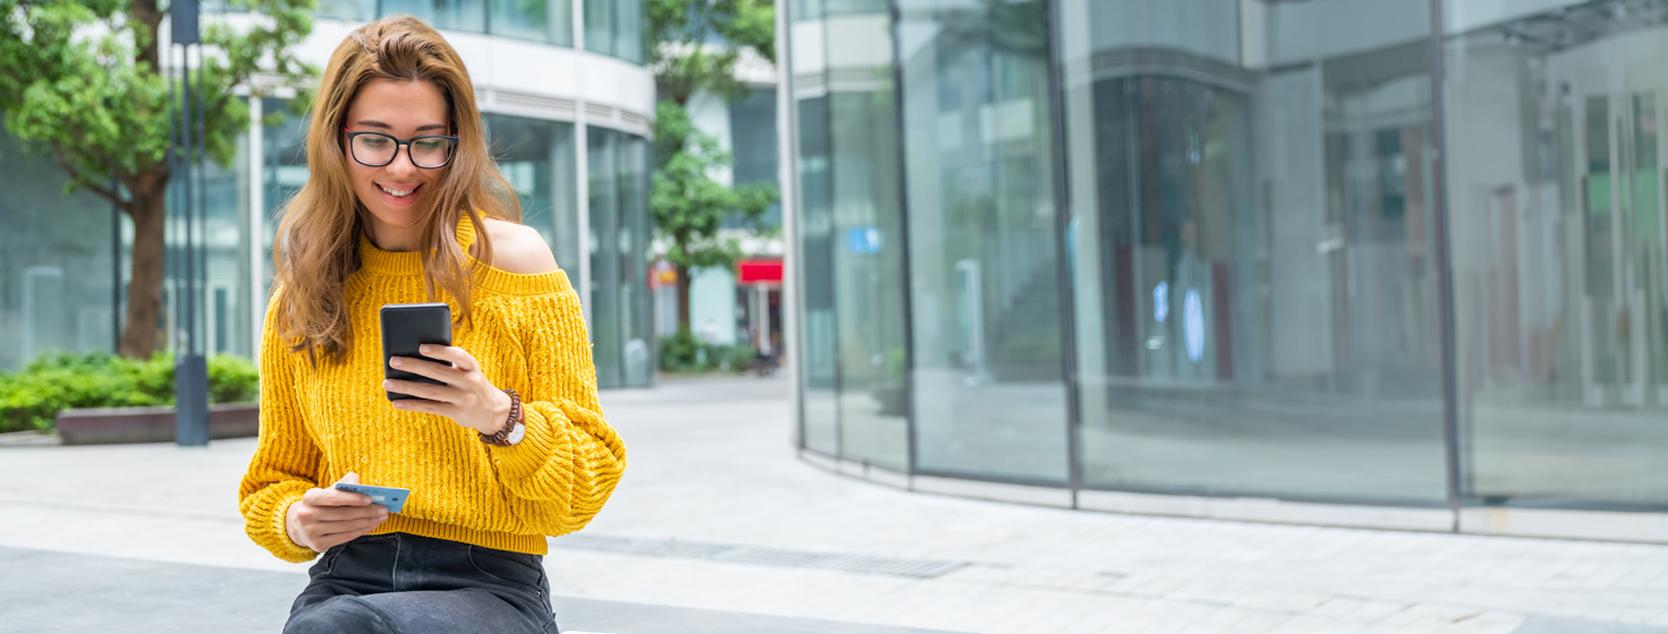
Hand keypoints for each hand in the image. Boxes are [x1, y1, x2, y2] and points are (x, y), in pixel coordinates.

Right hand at [286, 472, 388, 552]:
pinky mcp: (318, 545)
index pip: (333, 497)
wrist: (298, 525)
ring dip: (367, 522)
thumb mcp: (327, 492)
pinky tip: (371, 525)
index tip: (370, 498)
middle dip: (367, 512)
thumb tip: (360, 483)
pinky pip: (344, 537)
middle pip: (343, 514)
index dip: (352, 498)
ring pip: (346, 526)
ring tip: (381, 517)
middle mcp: (307, 515)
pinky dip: (361, 531)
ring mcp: (311, 532)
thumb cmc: (320, 505)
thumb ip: (343, 485)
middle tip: (384, 509)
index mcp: (310, 497)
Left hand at [383, 343, 512, 434]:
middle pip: (437, 372)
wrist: (492, 410)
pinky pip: (430, 407)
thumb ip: (449, 364)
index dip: (440, 351)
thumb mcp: (467, 371)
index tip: (421, 347)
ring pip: (430, 391)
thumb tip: (413, 358)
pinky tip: (397, 402)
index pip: (458, 355)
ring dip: (406, 386)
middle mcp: (469, 382)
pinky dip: (412, 404)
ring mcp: (463, 398)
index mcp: (472, 366)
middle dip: (414, 366)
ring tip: (387, 382)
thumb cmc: (471, 384)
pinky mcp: (456, 412)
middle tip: (393, 361)